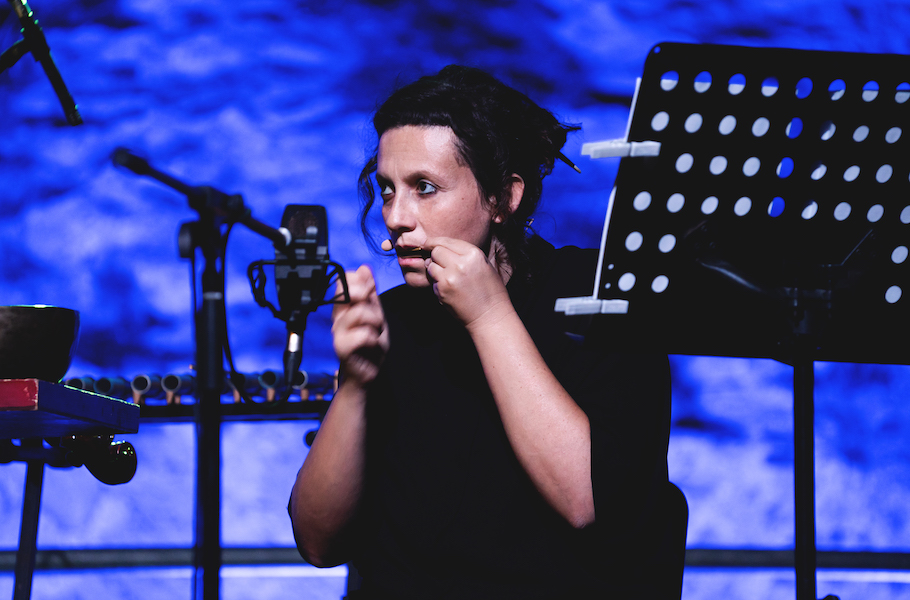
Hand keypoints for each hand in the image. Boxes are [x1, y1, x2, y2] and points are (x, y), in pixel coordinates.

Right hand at [332, 265, 388, 386]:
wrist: (366, 372)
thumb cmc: (369, 344)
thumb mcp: (374, 314)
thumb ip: (369, 292)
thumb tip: (364, 268)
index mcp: (343, 306)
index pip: (342, 280)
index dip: (358, 280)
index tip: (369, 290)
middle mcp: (337, 317)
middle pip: (349, 292)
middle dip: (369, 299)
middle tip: (375, 313)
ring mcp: (338, 332)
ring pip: (360, 313)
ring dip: (376, 322)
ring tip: (376, 332)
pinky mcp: (342, 347)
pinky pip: (363, 334)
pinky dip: (374, 339)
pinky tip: (373, 344)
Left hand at [423, 237, 514, 330]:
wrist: (490, 316)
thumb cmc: (490, 291)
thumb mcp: (484, 265)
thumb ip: (464, 253)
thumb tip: (441, 247)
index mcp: (474, 254)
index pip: (447, 241)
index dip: (435, 241)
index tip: (428, 243)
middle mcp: (460, 264)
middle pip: (436, 251)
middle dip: (435, 256)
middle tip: (441, 263)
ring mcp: (449, 278)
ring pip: (430, 265)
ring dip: (434, 269)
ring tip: (447, 277)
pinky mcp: (442, 291)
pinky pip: (432, 281)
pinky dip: (437, 283)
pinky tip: (449, 289)